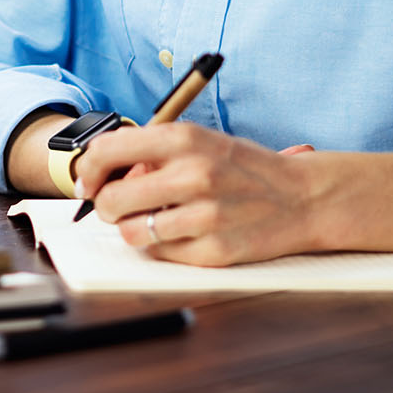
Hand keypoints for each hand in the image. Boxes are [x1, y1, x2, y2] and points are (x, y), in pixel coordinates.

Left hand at [73, 123, 325, 264]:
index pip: (107, 150)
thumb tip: (104, 174)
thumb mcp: (202, 143)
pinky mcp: (214, 251)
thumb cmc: (244, 169)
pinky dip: (162, 246)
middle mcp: (193, 175)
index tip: (89, 182)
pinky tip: (182, 233)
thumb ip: (153, 153)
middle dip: (106, 206)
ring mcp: (205, 216)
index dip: (89, 170)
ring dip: (132, 228)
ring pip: (130, 232)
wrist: (303, 197)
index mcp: (185, 139)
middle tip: (119, 206)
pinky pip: (160, 253)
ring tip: (152, 220)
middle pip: (110, 200)